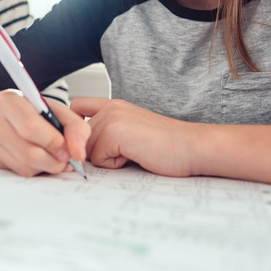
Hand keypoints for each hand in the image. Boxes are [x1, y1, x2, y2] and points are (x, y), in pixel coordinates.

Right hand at [0, 90, 89, 176]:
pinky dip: (36, 169)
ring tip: (55, 158)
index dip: (53, 142)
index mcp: (8, 100)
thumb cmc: (31, 109)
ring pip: (24, 166)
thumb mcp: (55, 108)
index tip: (69, 150)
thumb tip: (78, 154)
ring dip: (46, 167)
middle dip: (54, 160)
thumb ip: (75, 126)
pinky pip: (19, 172)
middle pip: (28, 152)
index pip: (30, 127)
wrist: (2, 111)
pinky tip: (40, 158)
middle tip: (66, 159)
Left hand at [72, 97, 196, 176]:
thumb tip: (80, 153)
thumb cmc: (167, 147)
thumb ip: (106, 135)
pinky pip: (98, 159)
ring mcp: (111, 117)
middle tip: (128, 152)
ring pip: (86, 150)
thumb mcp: (131, 134)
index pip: (77, 108)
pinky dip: (115, 165)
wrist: (193, 147)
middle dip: (96, 152)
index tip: (90, 141)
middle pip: (78, 138)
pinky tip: (136, 156)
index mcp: (114, 105)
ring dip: (107, 160)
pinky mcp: (114, 132)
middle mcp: (110, 107)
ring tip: (134, 153)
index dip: (77, 127)